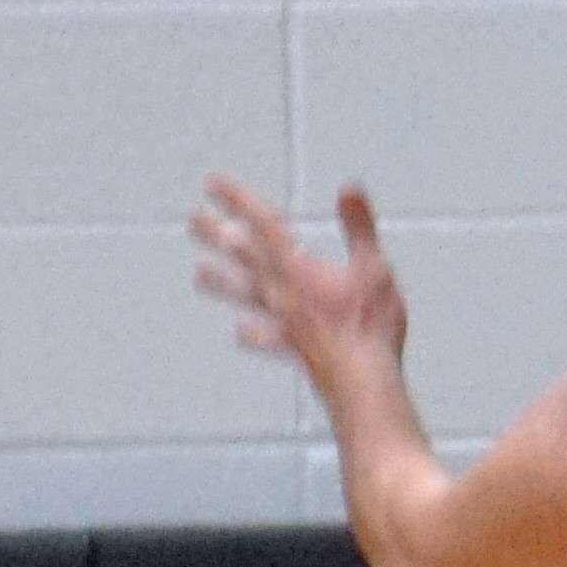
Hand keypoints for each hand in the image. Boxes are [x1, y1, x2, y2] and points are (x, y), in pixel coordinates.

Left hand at [192, 179, 410, 398]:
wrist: (362, 380)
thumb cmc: (370, 325)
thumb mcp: (373, 267)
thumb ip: (359, 226)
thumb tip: (348, 188)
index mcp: (299, 268)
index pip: (264, 226)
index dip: (238, 202)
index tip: (212, 186)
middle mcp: (283, 292)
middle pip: (245, 258)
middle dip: (218, 237)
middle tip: (193, 222)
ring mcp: (285, 322)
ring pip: (247, 297)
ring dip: (222, 284)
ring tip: (199, 275)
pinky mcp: (294, 349)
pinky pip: (267, 340)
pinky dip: (253, 335)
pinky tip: (241, 333)